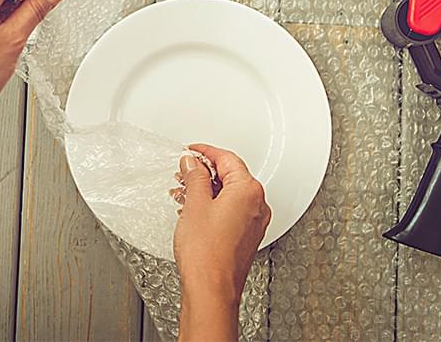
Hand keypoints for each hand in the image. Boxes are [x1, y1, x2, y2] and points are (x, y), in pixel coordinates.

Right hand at [174, 144, 270, 322]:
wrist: (211, 290)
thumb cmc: (207, 254)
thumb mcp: (195, 204)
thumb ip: (195, 177)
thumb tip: (193, 163)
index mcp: (249, 191)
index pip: (228, 158)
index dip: (205, 152)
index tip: (191, 151)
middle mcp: (257, 205)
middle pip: (231, 176)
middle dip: (205, 172)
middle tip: (184, 173)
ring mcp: (254, 223)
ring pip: (229, 195)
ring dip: (206, 191)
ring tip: (184, 194)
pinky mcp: (246, 237)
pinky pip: (231, 211)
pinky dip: (213, 206)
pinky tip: (194, 211)